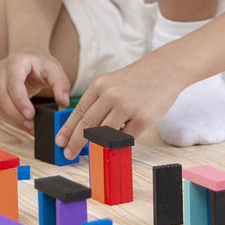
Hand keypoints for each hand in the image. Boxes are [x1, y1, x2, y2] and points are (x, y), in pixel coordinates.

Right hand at [0, 48, 70, 131]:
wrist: (30, 57)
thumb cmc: (42, 63)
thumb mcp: (55, 70)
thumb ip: (61, 85)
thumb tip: (64, 103)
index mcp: (16, 62)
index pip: (14, 82)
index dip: (20, 100)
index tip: (31, 115)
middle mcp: (3, 70)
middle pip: (2, 96)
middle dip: (15, 114)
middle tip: (31, 125)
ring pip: (0, 104)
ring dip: (14, 119)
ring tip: (30, 127)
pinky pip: (1, 108)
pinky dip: (12, 118)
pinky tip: (25, 124)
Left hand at [55, 52, 183, 157]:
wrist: (164, 69)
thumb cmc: (137, 79)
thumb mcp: (112, 83)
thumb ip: (99, 102)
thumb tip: (85, 128)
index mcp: (100, 85)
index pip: (79, 112)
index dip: (68, 129)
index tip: (60, 141)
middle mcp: (111, 95)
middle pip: (88, 125)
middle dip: (76, 142)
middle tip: (68, 153)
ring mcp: (127, 107)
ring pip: (105, 133)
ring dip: (96, 146)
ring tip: (90, 154)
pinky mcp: (143, 118)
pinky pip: (126, 137)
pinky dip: (119, 143)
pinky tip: (115, 145)